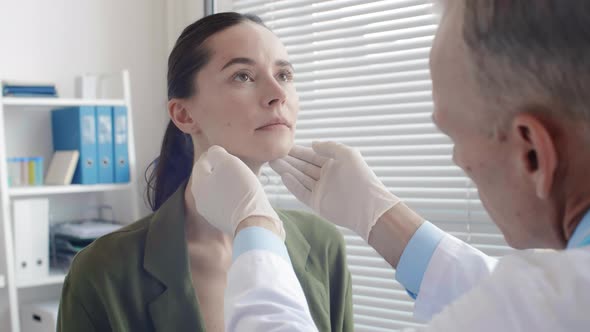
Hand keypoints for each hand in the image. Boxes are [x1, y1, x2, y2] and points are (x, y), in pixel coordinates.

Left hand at [191, 146, 284, 239]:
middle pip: (208, 178)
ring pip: (217, 191)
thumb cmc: (240, 189)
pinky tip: (244, 196)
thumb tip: (214, 153)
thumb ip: (217, 154)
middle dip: (220, 170)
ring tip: (242, 181)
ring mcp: (211, 213)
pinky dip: (232, 197)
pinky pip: (225, 204)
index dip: (215, 154)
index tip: (228, 153)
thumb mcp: (229, 163)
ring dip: (226, 184)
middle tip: (236, 166)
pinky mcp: (223, 222)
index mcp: (198, 184)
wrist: (253, 222)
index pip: (202, 162)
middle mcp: (200, 200)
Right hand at [269, 141, 399, 240]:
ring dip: (287, 171)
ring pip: (300, 178)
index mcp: (334, 164)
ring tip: (272, 162)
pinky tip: (283, 177)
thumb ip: (329, 147)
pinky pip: (302, 192)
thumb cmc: (360, 177)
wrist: (368, 205)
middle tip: (272, 154)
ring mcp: (321, 190)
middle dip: (288, 160)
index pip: (311, 156)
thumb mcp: (347, 154)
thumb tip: (313, 144)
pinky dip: (293, 185)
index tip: (283, 146)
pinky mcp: (317, 204)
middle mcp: (326, 177)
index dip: (297, 151)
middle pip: (303, 167)